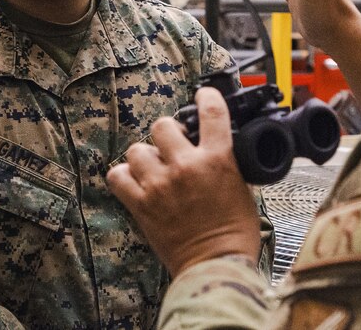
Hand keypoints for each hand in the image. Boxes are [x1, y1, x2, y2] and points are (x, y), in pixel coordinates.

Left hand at [107, 88, 260, 276]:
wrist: (216, 264)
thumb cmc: (234, 231)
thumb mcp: (242, 186)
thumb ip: (225, 161)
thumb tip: (214, 145)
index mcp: (218, 159)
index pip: (212, 112)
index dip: (207, 96)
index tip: (204, 95)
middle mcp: (186, 166)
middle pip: (162, 125)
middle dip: (167, 132)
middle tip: (173, 145)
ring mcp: (160, 185)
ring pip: (136, 150)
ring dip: (144, 156)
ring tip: (154, 168)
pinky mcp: (141, 205)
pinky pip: (117, 176)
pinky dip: (124, 177)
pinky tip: (137, 182)